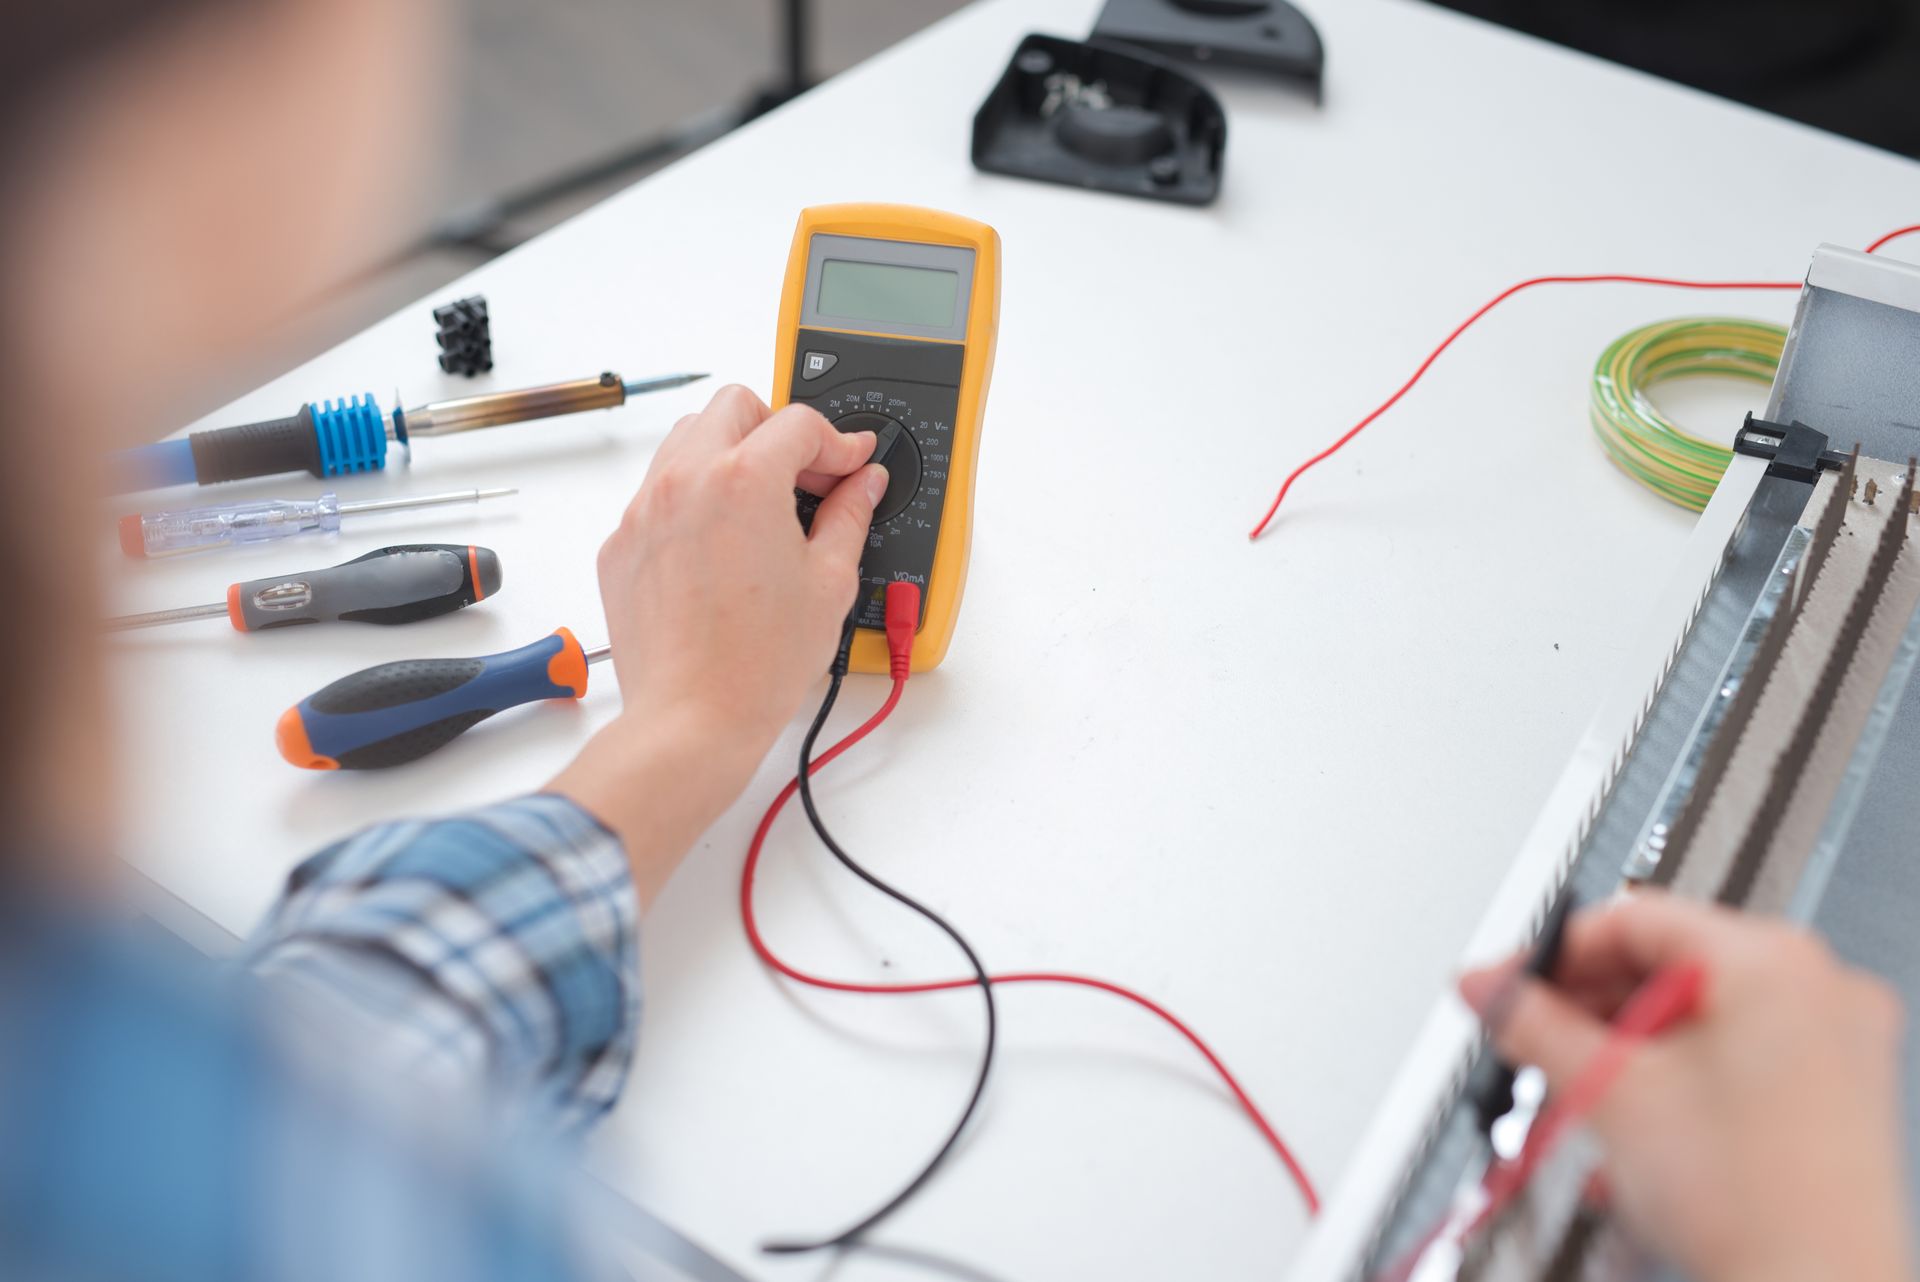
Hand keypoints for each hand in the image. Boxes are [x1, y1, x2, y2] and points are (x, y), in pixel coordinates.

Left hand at [549, 385, 884, 904]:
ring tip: (764, 505)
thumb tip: (861, 486)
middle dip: (776, 428)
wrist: (692, 719)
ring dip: (731, 454)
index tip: (851, 463)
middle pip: (733, 408)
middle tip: (807, 474)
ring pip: (687, 440)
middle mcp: (685, 481)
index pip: (799, 423)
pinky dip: (694, 498)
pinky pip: (659, 492)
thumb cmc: (756, 662)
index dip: (837, 441)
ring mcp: (644, 510)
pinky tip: (723, 544)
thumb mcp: (829, 582)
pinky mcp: (621, 544)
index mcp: (743, 480)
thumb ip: (849, 516)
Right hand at [1460, 892, 1912, 1281]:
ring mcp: (1835, 1041)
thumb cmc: (1756, 1205)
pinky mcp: (1835, 1092)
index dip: (1554, 954)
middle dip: (1585, 1010)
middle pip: (1664, 968)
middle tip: (1528, 1038)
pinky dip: (1673, 1080)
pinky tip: (1630, 1124)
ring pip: (1694, 1018)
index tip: (1508, 985)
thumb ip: (1533, 1024)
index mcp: (1774, 961)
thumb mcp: (1611, 1093)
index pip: (1632, 918)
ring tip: (1578, 1095)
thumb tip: (1486, 988)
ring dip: (1622, 1052)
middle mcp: (1817, 988)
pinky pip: (1732, 1057)